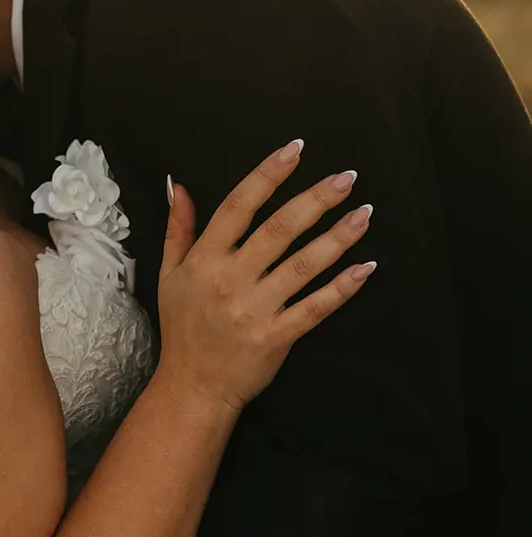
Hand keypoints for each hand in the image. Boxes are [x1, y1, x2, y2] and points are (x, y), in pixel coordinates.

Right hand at [159, 140, 374, 412]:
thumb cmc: (183, 327)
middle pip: (279, 230)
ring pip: (304, 265)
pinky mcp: (278, 337)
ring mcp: (255, 309)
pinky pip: (316, 307)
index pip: (238, 207)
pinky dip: (343, 288)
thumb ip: (179, 228)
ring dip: (338, 237)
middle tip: (347, 178)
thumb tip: (179, 185)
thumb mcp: (169, 274)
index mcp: (204, 260)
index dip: (268, 176)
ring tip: (364, 214)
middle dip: (315, 199)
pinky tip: (366, 267)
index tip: (295, 150)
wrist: (193, 386)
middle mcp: (230, 280)